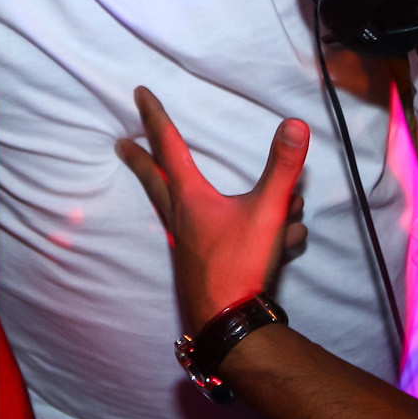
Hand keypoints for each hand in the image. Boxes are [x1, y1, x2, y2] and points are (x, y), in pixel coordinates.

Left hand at [116, 86, 309, 330]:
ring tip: (268, 213)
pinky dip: (257, 235)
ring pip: (201, 211)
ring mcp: (188, 243)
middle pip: (156, 179)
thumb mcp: (266, 212)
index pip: (168, 145)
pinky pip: (228, 238)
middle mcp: (181, 217)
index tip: (138, 94)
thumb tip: (295, 125)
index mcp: (190, 197)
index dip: (155, 116)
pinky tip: (287, 244)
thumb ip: (283, 168)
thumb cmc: (239, 267)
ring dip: (228, 205)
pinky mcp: (202, 264)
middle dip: (142, 159)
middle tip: (122, 145)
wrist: (228, 324)